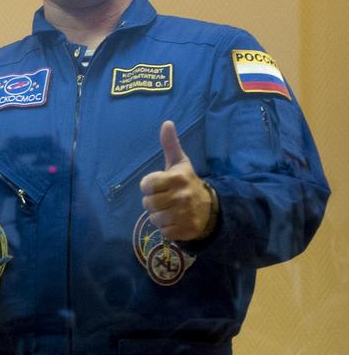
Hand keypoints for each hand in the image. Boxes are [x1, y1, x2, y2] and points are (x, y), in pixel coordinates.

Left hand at [139, 121, 215, 240]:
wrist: (209, 207)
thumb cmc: (187, 183)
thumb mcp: (179, 163)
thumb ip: (170, 144)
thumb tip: (167, 122)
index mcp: (176, 178)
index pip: (146, 185)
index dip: (149, 186)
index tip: (160, 185)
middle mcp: (181, 196)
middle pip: (147, 203)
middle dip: (153, 202)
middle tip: (165, 199)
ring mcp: (184, 214)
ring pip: (154, 219)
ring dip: (159, 216)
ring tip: (171, 209)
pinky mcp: (186, 230)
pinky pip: (163, 232)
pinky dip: (167, 228)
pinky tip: (176, 220)